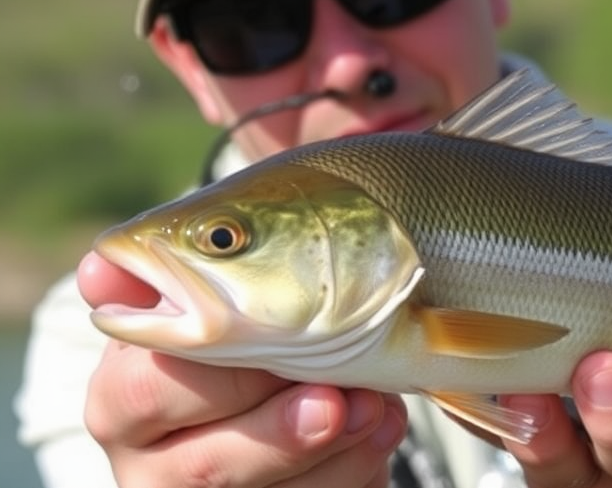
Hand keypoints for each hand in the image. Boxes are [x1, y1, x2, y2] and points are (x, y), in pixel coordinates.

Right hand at [79, 251, 406, 487]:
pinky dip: (356, 471)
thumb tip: (106, 267)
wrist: (287, 373)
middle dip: (276, 432)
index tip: (270, 342)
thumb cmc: (239, 322)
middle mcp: (154, 464)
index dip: (217, 371)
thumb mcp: (202, 293)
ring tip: (374, 405)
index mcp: (123, 400)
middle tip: (334, 397)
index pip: (146, 392)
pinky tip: (382, 427)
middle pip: (205, 466)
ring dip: (331, 454)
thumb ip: (161, 281)